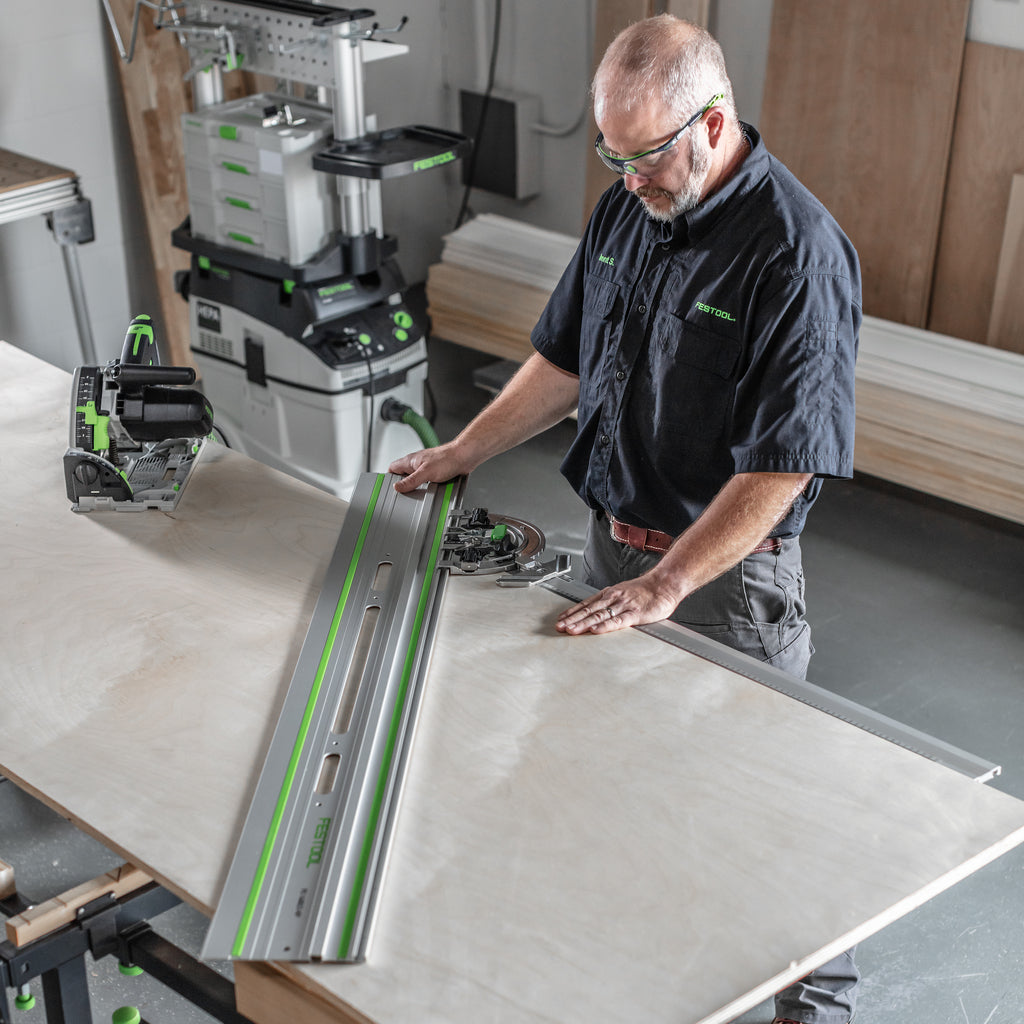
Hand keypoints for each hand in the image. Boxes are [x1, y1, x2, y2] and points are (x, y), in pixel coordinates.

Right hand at [388, 443, 470, 492]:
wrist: (464, 456)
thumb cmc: (447, 458)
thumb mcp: (425, 473)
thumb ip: (410, 481)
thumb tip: (397, 487)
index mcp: (410, 460)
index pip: (392, 468)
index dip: (389, 478)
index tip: (389, 487)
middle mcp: (417, 463)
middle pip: (403, 475)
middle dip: (403, 485)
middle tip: (403, 494)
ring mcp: (426, 467)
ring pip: (415, 479)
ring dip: (416, 487)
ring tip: (417, 493)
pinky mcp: (435, 472)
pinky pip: (426, 481)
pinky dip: (427, 487)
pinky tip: (429, 491)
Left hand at [555, 575, 680, 635]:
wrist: (665, 584)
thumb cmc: (646, 590)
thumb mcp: (624, 592)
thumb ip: (612, 602)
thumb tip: (598, 611)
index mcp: (610, 594)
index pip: (586, 604)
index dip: (572, 612)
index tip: (560, 619)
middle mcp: (613, 598)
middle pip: (588, 610)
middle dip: (572, 619)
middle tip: (559, 627)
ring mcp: (623, 606)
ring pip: (599, 616)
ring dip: (583, 623)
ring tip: (571, 630)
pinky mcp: (635, 614)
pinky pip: (618, 621)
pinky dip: (605, 626)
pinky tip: (595, 631)